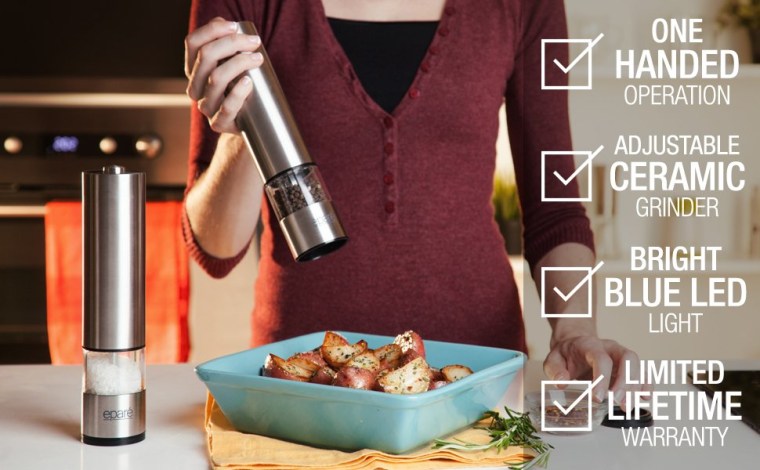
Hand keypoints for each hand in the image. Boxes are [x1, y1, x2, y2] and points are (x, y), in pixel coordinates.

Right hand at [184, 17, 262, 132]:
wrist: (250, 123)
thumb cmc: (242, 87)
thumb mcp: (231, 64)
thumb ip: (225, 44)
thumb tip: (225, 23)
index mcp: (193, 70)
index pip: (193, 43)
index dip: (212, 30)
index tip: (235, 26)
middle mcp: (195, 87)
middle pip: (206, 56)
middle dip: (232, 43)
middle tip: (255, 42)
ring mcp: (205, 107)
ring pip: (216, 78)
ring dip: (239, 63)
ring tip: (258, 58)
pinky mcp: (219, 123)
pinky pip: (226, 107)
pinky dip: (238, 93)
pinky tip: (249, 82)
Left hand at [543, 334, 649, 409]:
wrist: (575, 344)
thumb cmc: (566, 354)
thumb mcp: (553, 359)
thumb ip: (555, 370)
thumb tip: (562, 382)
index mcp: (590, 345)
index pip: (601, 359)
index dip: (601, 378)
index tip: (597, 398)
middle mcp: (610, 348)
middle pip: (627, 358)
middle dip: (626, 382)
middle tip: (619, 403)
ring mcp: (621, 355)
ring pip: (637, 365)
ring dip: (636, 387)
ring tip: (628, 407)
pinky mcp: (627, 365)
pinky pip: (642, 372)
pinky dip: (646, 385)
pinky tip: (644, 398)